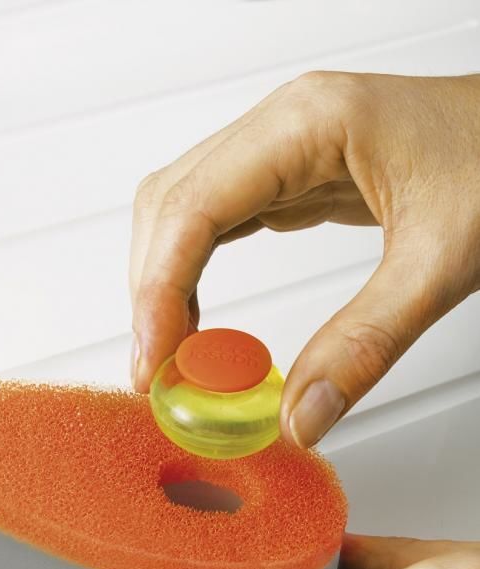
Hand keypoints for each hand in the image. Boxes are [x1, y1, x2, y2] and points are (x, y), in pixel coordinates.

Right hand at [130, 72, 479, 446]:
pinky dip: (193, 272)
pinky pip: (217, 219)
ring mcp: (283, 146)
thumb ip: (368, 343)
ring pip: (183, 210)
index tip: (154, 359)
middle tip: (158, 370)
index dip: (159, 289)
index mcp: (310, 124)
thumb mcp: (444, 260)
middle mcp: (284, 126)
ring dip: (164, 282)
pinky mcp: (292, 173)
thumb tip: (299, 416)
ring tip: (173, 353)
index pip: (194, 206)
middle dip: (151, 291)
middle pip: (170, 204)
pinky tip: (200, 316)